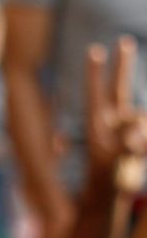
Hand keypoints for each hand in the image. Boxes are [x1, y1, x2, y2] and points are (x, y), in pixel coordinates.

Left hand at [86, 36, 146, 193]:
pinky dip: (142, 138)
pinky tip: (138, 146)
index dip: (96, 73)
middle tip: (124, 41)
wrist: (109, 196)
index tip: (95, 50)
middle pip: (119, 88)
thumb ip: (125, 146)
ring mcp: (126, 128)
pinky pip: (145, 128)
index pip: (95, 94)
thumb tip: (138, 130)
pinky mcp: (138, 136)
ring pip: (142, 117)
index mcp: (96, 125)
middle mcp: (111, 122)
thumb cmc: (104, 181)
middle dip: (122, 65)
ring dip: (142, 133)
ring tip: (135, 149)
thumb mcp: (111, 163)